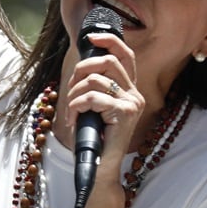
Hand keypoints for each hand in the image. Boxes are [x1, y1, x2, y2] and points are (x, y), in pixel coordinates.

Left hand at [61, 30, 142, 207]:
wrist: (98, 170)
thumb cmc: (93, 139)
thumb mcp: (93, 108)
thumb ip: (93, 87)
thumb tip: (81, 65)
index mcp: (128, 90)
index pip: (125, 55)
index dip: (109, 40)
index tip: (92, 37)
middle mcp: (135, 94)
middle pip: (108, 61)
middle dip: (81, 69)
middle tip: (70, 89)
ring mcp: (132, 103)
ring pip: (96, 78)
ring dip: (75, 92)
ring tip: (71, 111)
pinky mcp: (125, 113)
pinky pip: (93, 97)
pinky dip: (76, 105)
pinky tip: (73, 119)